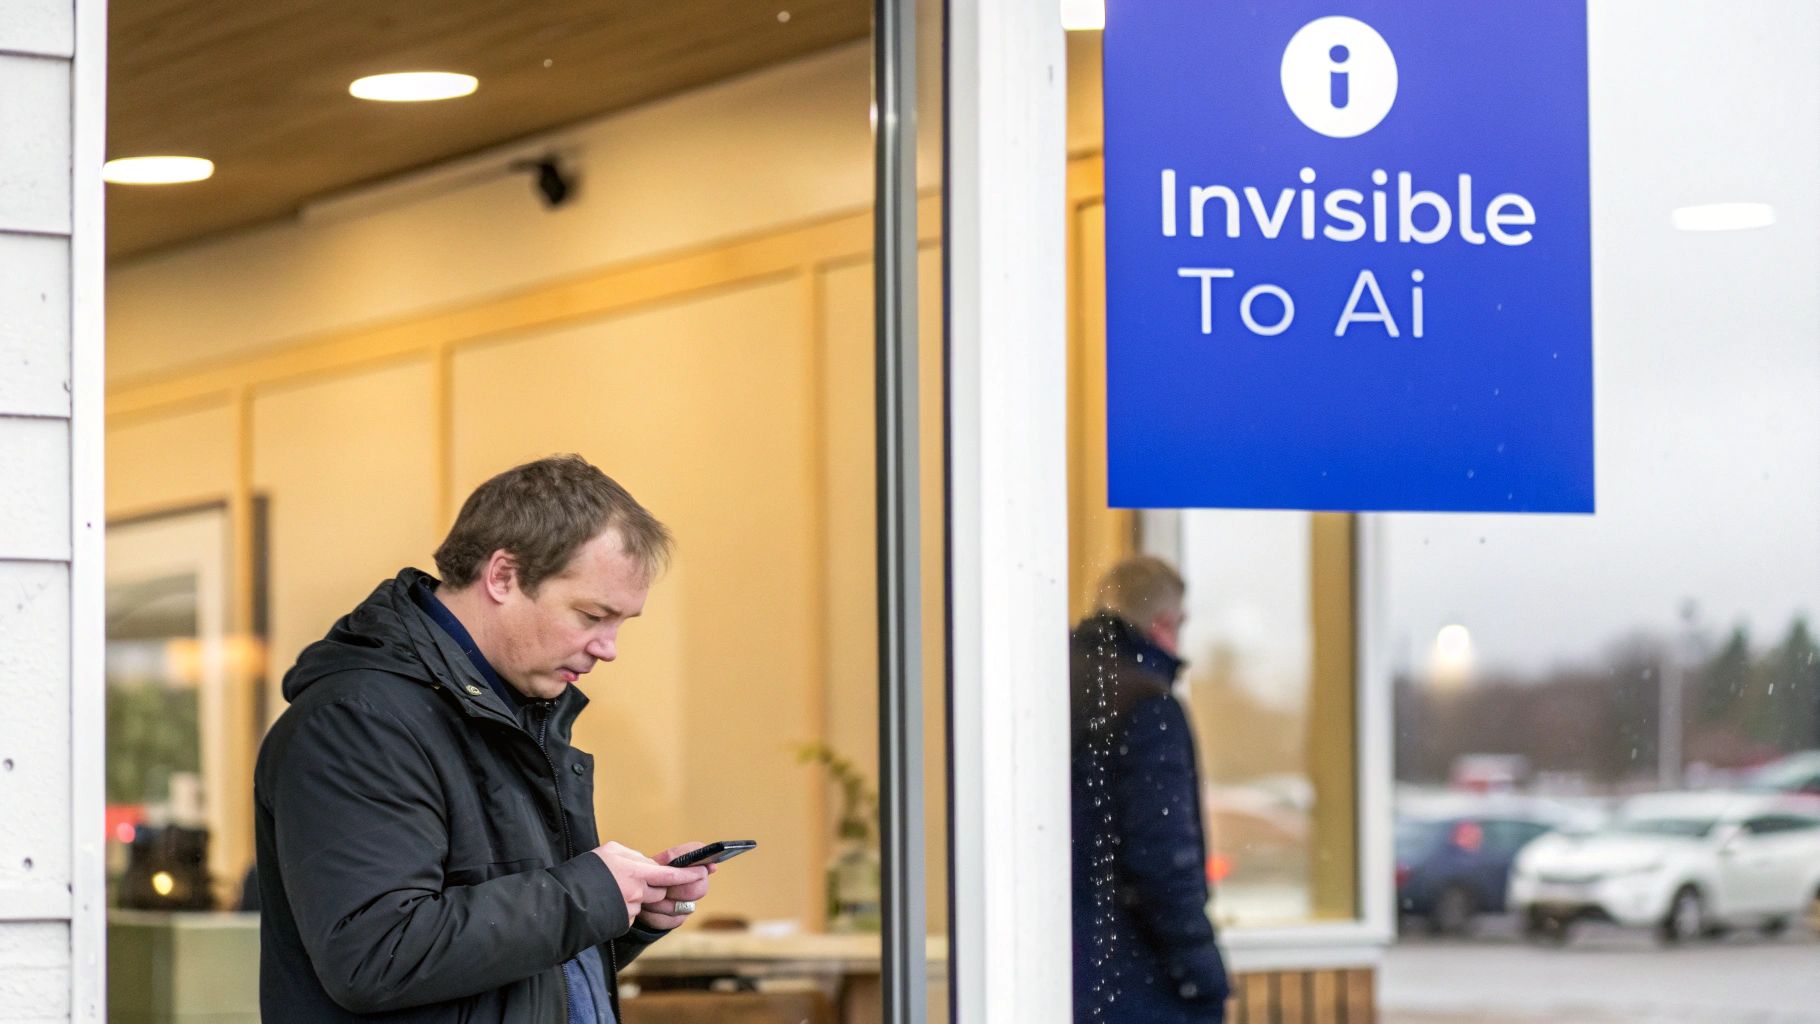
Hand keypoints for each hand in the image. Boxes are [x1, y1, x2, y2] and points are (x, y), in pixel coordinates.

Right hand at [591, 841, 708, 926]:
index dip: (688, 874)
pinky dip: (626, 908)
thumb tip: (647, 864)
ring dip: (638, 898)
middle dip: (653, 887)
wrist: (566, 901)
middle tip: (634, 881)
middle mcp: (637, 892)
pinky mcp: (624, 922)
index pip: (669, 875)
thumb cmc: (588, 871)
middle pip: (659, 891)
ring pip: (645, 903)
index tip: (702, 871)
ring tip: (616, 891)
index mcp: (636, 872)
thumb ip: (634, 857)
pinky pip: (633, 914)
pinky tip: (611, 903)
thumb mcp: (611, 852)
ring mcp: (631, 909)